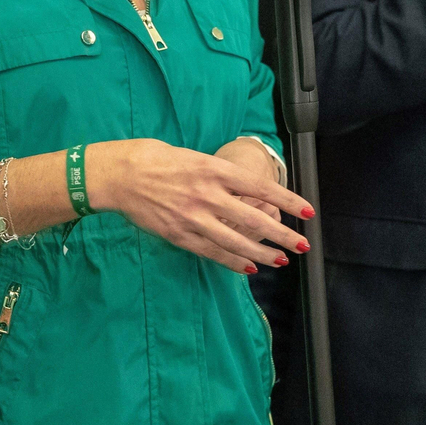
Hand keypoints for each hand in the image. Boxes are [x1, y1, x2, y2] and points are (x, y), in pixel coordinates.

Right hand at [85, 137, 310, 273]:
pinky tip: (250, 268)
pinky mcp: (179, 235)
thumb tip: (242, 189)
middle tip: (303, 245)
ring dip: (263, 254)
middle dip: (283, 234)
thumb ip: (218, 174)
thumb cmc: (154, 158)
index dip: (287, 201)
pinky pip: (212, 252)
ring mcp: (193, 218)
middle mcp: (207, 194)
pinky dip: (233, 262)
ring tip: (282, 261)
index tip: (307, 211)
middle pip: (254, 219)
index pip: (260, 187)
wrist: (118, 174)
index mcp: (213, 169)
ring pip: (236, 241)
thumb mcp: (193, 155)